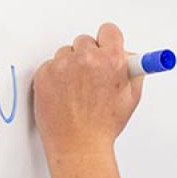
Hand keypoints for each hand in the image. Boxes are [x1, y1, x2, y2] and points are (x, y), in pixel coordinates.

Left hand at [32, 22, 142, 156]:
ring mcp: (63, 66)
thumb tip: (128, 56)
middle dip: (89, 56)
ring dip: (70, 67)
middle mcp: (86, 59)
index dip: (108, 42)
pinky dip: (55, 77)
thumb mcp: (131, 98)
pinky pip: (50, 65)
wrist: (78, 146)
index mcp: (111, 60)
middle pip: (86, 41)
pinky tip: (63, 96)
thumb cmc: (103, 126)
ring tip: (76, 92)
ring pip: (66, 53)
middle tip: (91, 78)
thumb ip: (132, 71)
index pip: (109, 31)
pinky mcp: (44, 74)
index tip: (106, 48)